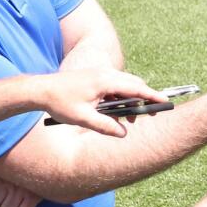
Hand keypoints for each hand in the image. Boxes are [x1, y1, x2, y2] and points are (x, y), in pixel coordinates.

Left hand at [36, 68, 165, 135]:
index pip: (136, 87)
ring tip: (126, 120)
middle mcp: (105, 73)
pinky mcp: (95, 77)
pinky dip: (120, 97)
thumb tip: (123, 133)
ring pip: (125, 84)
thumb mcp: (83, 118)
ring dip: (130, 100)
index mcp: (105, 81)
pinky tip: (113, 112)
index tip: (165, 102)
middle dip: (143, 99)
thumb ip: (105, 126)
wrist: (41, 89)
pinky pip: (115, 85)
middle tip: (147, 115)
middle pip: (134, 83)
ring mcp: (100, 73)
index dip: (152, 95)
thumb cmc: (60, 102)